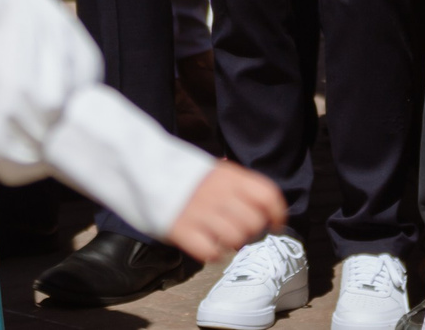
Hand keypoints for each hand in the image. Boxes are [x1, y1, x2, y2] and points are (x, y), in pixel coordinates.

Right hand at [166, 160, 287, 261]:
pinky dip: (215, 254)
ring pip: (236, 238)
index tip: (277, 225)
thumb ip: (240, 185)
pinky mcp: (182, 230)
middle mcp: (218, 193)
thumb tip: (267, 206)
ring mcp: (200, 212)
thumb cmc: (187, 176)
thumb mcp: (216, 170)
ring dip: (234, 243)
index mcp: (229, 176)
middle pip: (253, 222)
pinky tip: (209, 246)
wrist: (145, 170)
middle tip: (242, 232)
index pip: (267, 195)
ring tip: (224, 238)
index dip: (278, 213)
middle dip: (252, 232)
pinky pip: (211, 252)